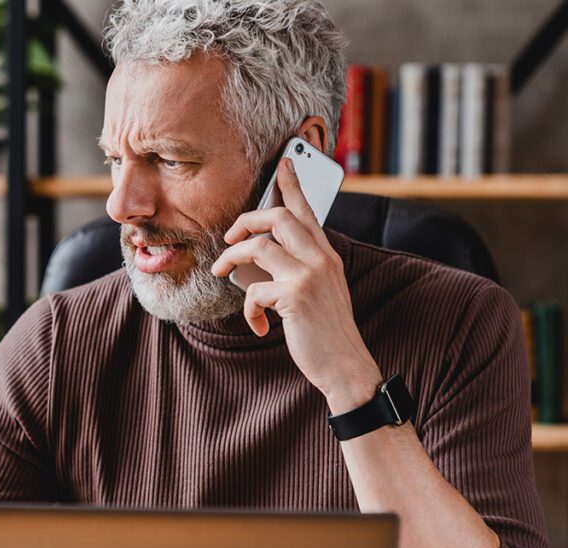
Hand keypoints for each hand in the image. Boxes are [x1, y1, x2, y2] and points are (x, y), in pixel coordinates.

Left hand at [211, 157, 381, 412]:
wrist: (345, 366)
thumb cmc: (325, 330)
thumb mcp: (318, 291)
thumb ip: (297, 268)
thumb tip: (255, 256)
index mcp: (326, 254)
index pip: (307, 210)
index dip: (292, 184)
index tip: (283, 162)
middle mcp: (321, 258)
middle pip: (277, 217)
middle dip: (244, 222)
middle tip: (229, 238)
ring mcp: (309, 275)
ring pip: (257, 247)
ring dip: (231, 259)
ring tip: (222, 273)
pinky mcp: (295, 296)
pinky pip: (254, 290)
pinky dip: (249, 309)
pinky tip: (258, 324)